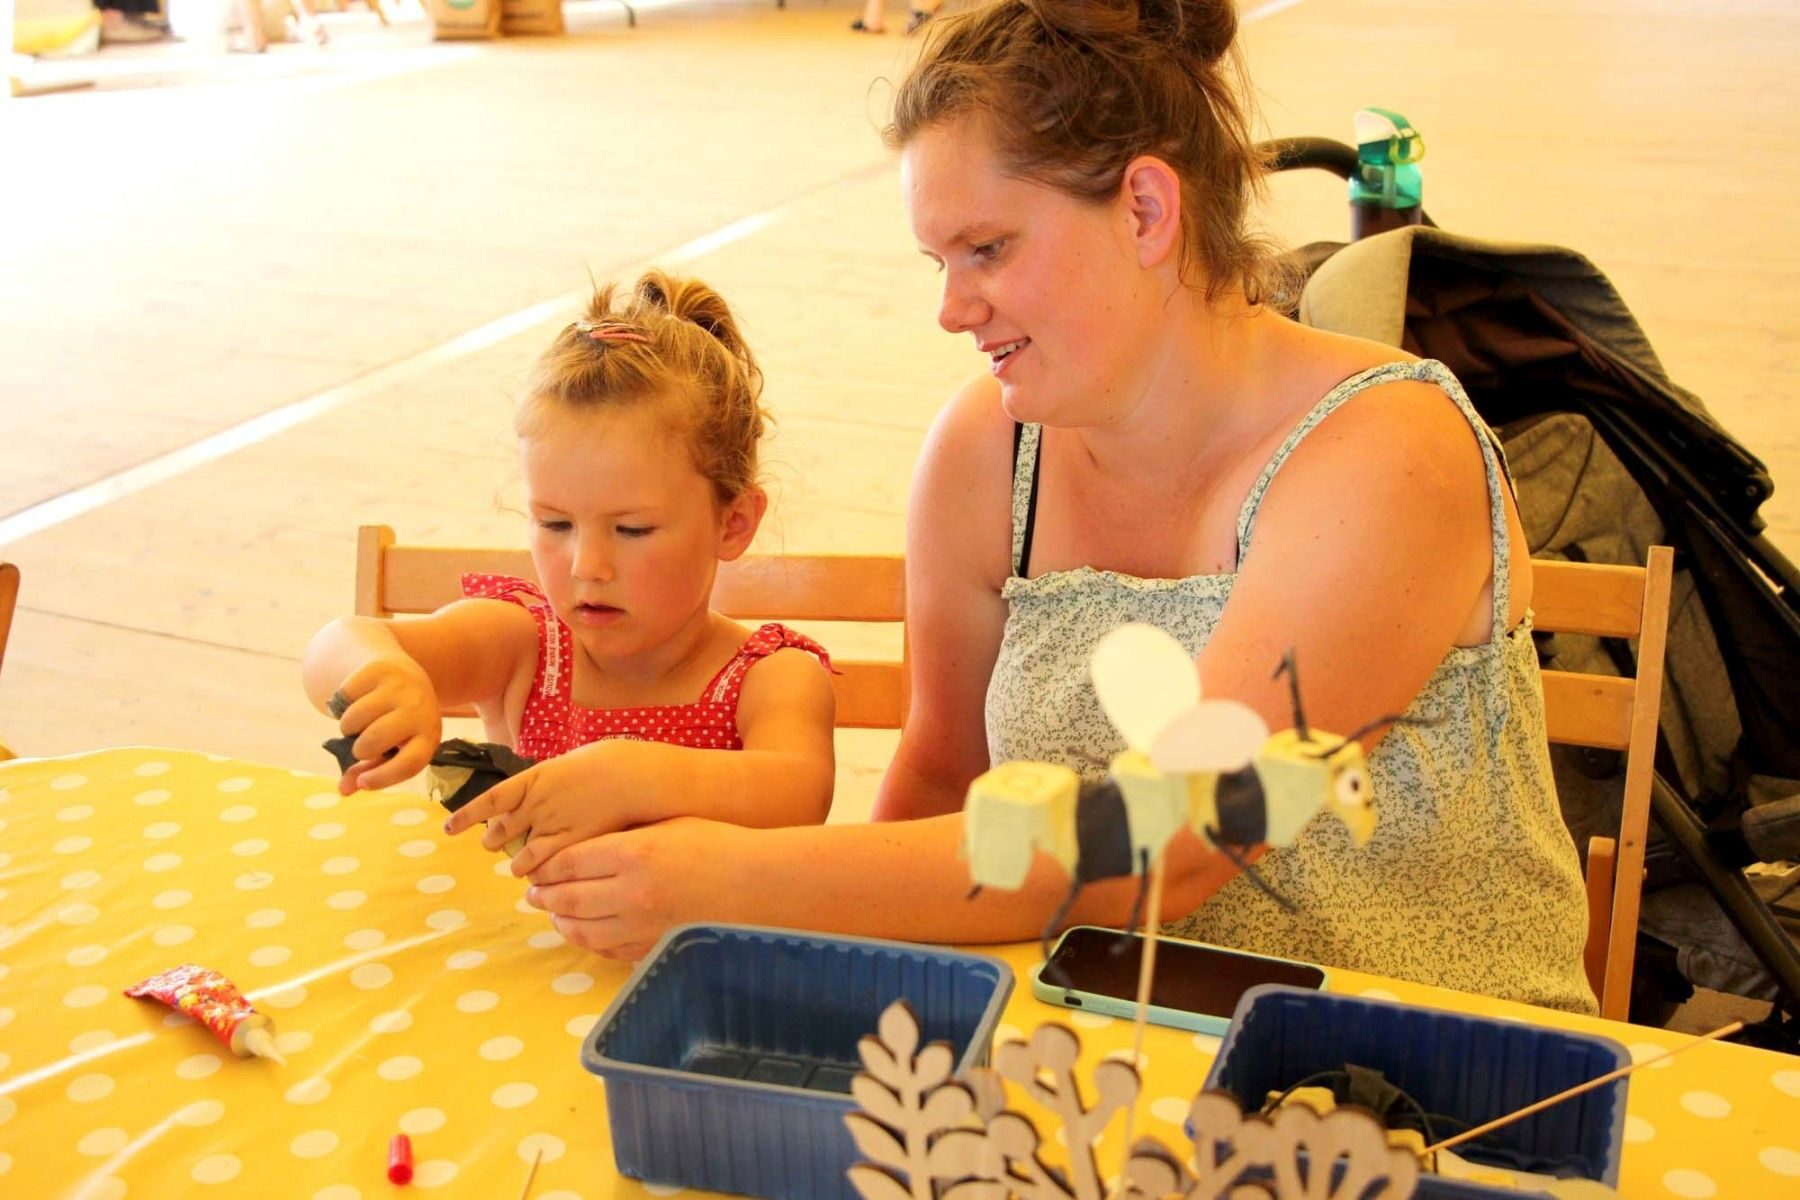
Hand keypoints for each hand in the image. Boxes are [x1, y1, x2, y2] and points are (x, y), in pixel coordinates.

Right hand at [334, 658, 440, 794]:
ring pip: (355, 718)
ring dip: (347, 726)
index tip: (362, 783)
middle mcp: (420, 709)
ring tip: (358, 722)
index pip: (410, 763)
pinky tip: (354, 700)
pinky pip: (345, 695)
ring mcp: (401, 687)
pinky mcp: (380, 669)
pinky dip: (341, 703)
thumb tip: (344, 790)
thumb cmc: (395, 722)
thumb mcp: (392, 747)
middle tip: (361, 745)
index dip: (384, 778)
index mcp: (429, 735)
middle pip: (375, 739)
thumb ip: (369, 770)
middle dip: (360, 748)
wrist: (400, 673)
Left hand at [442, 740, 651, 874]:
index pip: (490, 800)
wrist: (629, 777)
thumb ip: (543, 783)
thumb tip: (531, 793)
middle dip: (494, 839)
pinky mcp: (567, 843)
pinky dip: (535, 871)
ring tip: (516, 867)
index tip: (449, 828)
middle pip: (501, 830)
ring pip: (518, 852)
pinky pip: (540, 864)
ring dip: (515, 861)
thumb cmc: (603, 765)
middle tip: (491, 845)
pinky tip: (536, 875)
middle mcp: (534, 804)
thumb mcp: (563, 766)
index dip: (467, 815)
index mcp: (531, 780)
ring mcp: (550, 825)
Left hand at [519, 818, 743, 958]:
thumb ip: (624, 839)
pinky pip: (609, 950)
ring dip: (562, 923)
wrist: (758, 884)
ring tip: (555, 915)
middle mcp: (631, 893)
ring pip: (583, 931)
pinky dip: (589, 942)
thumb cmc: (717, 845)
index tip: (537, 869)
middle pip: (569, 899)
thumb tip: (583, 849)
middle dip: (545, 898)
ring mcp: (642, 926)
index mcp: (633, 854)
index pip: (570, 863)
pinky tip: (586, 933)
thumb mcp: (667, 826)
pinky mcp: (653, 948)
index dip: (547, 868)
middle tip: (534, 895)